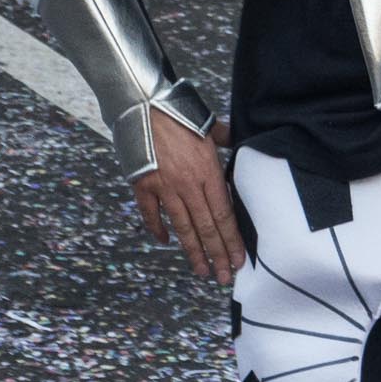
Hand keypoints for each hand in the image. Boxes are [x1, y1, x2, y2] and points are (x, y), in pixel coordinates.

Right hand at [133, 109, 244, 284]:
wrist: (141, 103)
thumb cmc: (176, 112)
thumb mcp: (207, 124)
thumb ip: (223, 136)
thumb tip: (235, 138)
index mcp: (208, 171)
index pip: (224, 215)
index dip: (232, 241)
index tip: (238, 260)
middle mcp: (188, 184)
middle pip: (207, 227)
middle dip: (217, 255)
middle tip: (224, 278)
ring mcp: (164, 187)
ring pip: (182, 227)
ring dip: (193, 252)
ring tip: (202, 271)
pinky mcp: (143, 185)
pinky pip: (151, 214)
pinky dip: (158, 229)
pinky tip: (166, 242)